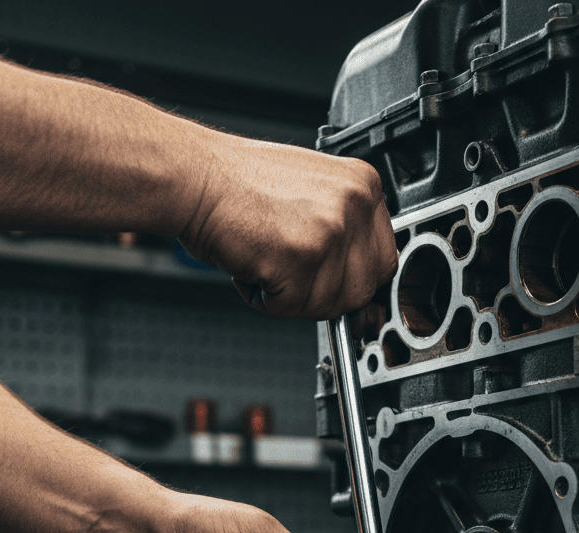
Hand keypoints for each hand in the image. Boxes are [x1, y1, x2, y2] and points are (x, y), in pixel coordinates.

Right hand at [179, 133, 397, 319]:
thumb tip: (358, 272)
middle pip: (362, 290)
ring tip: (266, 260)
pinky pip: (290, 309)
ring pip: (326, 305)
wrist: (195, 177)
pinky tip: (252, 266)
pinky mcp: (299, 260)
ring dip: (291, 298)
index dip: (352, 279)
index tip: (330, 281)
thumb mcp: (313, 191)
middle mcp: (352, 206)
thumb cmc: (239, 184)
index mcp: (363, 186)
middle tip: (293, 277)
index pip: (383, 259)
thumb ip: (344, 226)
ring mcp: (328, 233)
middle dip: (325, 296)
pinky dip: (264, 300)